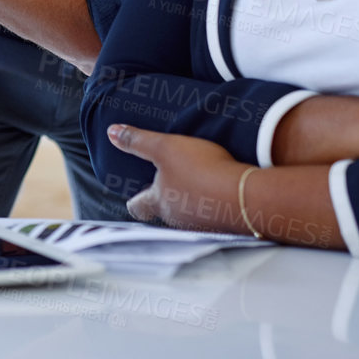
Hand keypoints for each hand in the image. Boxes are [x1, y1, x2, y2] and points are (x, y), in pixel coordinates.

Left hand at [107, 124, 248, 234]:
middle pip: (166, 212)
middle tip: (172, 186)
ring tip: (201, 186)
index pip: (138, 207)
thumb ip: (137, 141)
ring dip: (194, 203)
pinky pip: (216, 217)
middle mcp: (179, 219)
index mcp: (160, 201)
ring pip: (191, 215)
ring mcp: (204, 225)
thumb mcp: (164, 147)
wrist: (246, 196)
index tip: (133, 198)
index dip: (134, 201)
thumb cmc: (202, 170)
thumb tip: (112, 132)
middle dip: (167, 200)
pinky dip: (216, 206)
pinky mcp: (227, 226)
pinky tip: (224, 194)